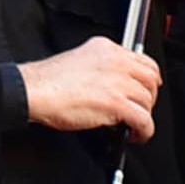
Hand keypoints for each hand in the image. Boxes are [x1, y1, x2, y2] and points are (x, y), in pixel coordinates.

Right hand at [18, 37, 167, 135]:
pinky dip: (144, 130)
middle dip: (149, 97)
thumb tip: (116, 82)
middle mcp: (116, 62)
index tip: (147, 88)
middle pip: (151, 80)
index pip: (144, 61)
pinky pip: (143, 119)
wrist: (33, 91)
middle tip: (141, 108)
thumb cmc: (48, 81)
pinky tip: (135, 135)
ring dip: (144, 115)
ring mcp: (117, 82)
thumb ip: (101, 66)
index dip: (149, 79)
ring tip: (135, 125)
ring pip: (147, 100)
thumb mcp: (80, 60)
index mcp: (107, 48)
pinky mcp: (115, 103)